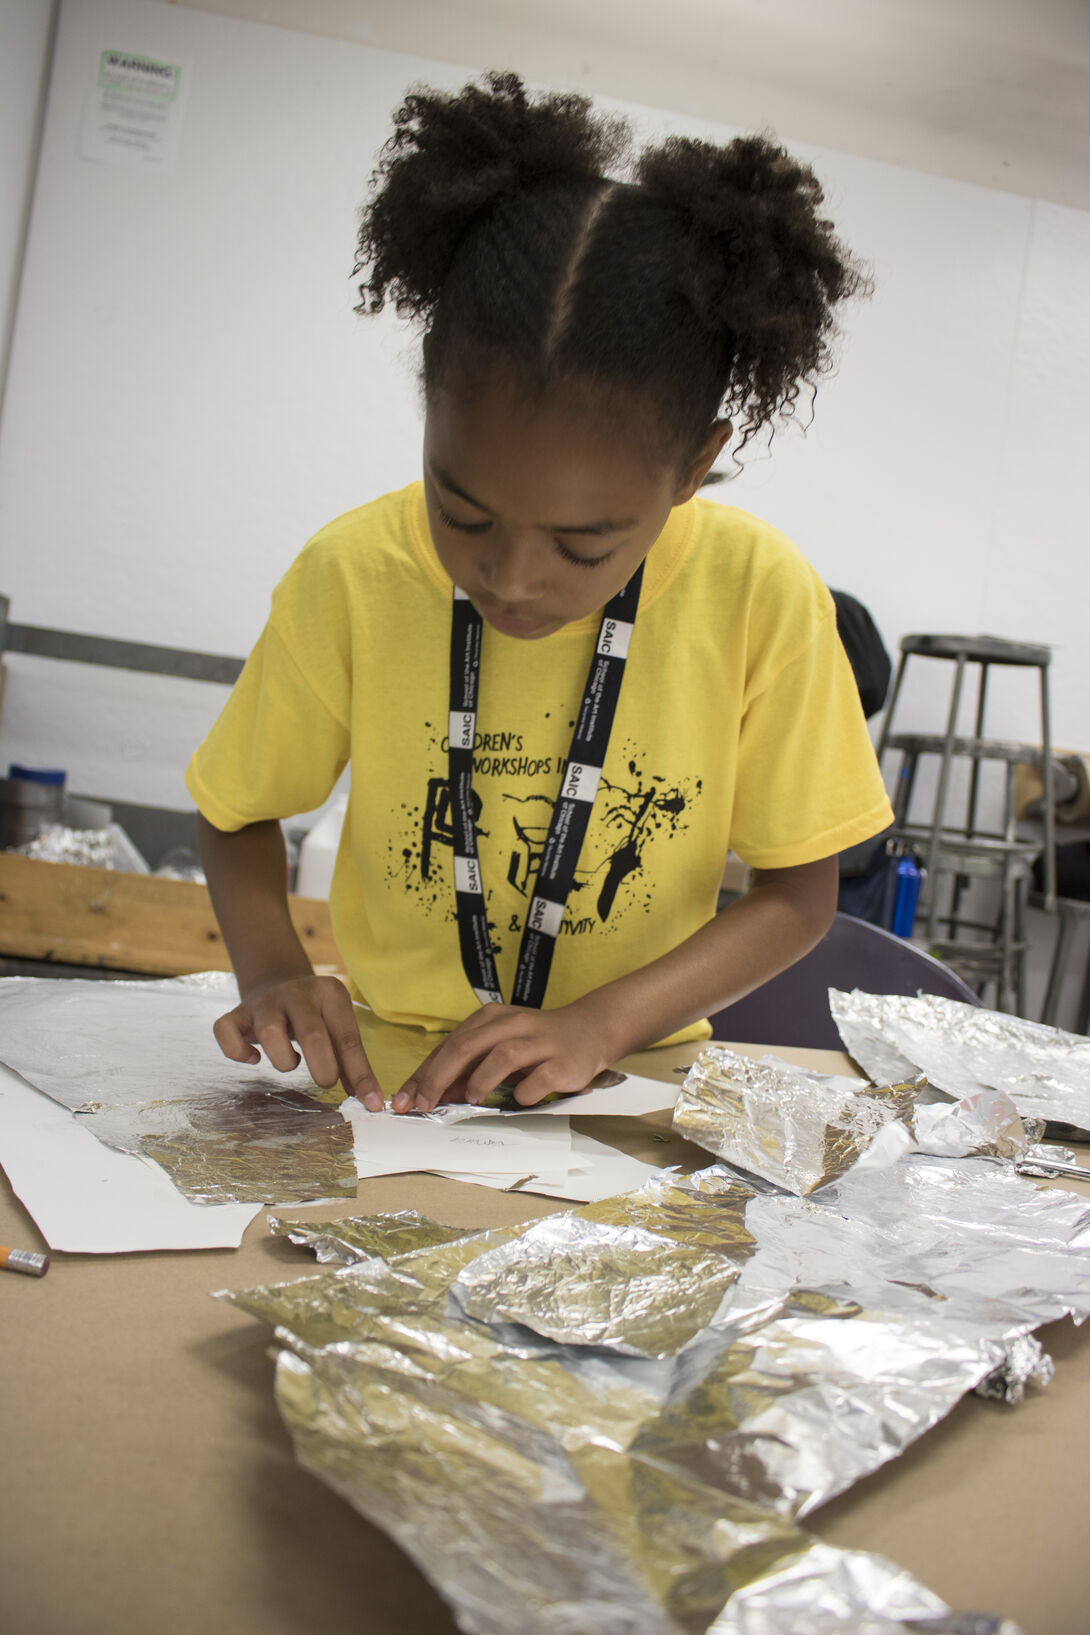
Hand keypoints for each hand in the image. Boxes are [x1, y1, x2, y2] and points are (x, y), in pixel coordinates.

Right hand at [212, 974, 383, 1107]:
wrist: (275, 980)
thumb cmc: (314, 1016)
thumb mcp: (336, 1026)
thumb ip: (350, 1061)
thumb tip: (367, 1100)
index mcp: (330, 993)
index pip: (349, 1039)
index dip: (361, 1075)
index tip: (369, 1103)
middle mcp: (297, 993)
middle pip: (312, 1033)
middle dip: (323, 1067)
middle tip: (326, 1081)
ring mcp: (264, 1002)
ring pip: (269, 1032)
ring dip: (283, 1059)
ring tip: (291, 1062)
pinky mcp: (236, 1012)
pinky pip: (225, 1031)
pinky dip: (237, 1052)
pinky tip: (253, 1058)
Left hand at [390, 1001, 614, 1113]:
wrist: (590, 1030)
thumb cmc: (536, 1044)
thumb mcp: (498, 1048)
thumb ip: (467, 1067)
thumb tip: (433, 1094)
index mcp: (492, 1018)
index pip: (449, 1045)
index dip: (424, 1074)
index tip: (405, 1100)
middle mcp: (513, 1024)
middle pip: (467, 1046)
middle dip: (439, 1077)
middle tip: (424, 1105)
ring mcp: (539, 1042)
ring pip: (502, 1055)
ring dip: (480, 1080)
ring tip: (468, 1099)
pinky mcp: (562, 1062)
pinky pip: (538, 1079)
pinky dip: (524, 1092)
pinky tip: (518, 1100)